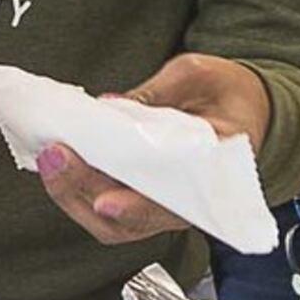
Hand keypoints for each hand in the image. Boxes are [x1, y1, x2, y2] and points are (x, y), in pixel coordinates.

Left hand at [36, 52, 270, 243]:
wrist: (249, 111)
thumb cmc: (230, 94)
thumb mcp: (201, 75)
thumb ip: (160, 90)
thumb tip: (110, 106)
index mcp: (217, 170)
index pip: (177, 202)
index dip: (139, 207)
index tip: (107, 202)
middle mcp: (190, 201)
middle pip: (133, 221)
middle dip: (87, 192)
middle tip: (57, 156)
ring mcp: (164, 205)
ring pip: (114, 225)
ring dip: (74, 196)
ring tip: (50, 158)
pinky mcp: (144, 199)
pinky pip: (107, 210)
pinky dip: (78, 192)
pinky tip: (57, 164)